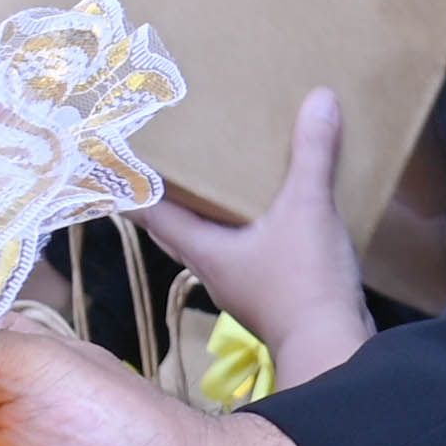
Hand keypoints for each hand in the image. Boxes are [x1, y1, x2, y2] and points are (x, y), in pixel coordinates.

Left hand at [149, 88, 375, 385]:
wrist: (332, 347)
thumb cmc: (302, 282)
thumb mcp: (307, 208)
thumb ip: (311, 154)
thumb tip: (319, 99)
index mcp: (201, 248)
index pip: (148, 212)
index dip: (128, 185)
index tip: (113, 157)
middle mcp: (210, 266)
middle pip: (175, 225)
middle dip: (169, 194)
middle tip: (169, 156)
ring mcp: (237, 283)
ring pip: (209, 239)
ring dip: (209, 212)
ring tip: (218, 175)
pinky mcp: (265, 292)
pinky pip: (243, 251)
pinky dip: (245, 228)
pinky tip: (268, 210)